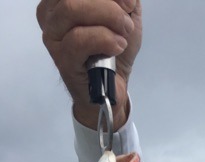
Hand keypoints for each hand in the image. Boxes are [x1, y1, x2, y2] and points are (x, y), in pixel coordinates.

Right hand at [36, 0, 141, 130]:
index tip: (129, 4)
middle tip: (127, 22)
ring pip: (72, 9)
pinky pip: (78, 39)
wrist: (113, 87)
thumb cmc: (114, 50)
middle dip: (108, 5)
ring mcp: (53, 37)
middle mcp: (51, 15)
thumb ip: (121, 0)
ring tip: (123, 36)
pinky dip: (104, 40)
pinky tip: (117, 46)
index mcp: (61, 1)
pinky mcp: (62, 59)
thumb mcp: (124, 16)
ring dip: (108, 19)